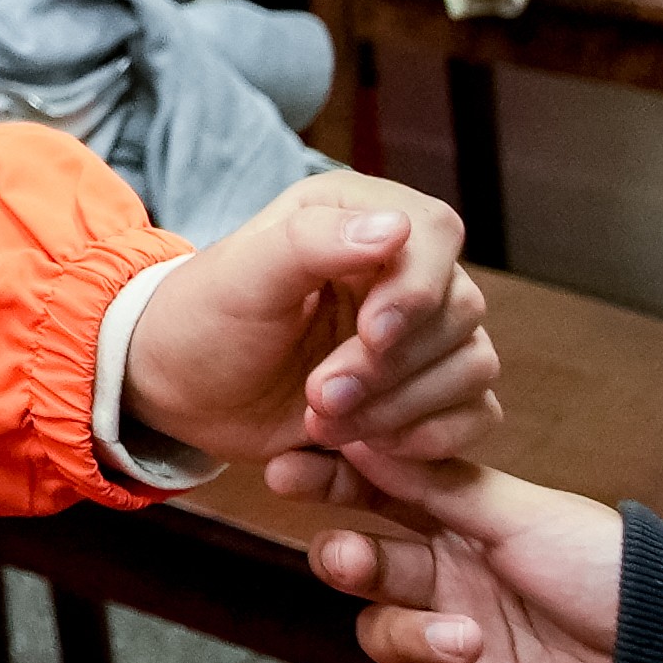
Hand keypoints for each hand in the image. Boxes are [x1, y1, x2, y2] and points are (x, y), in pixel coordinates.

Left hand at [119, 171, 495, 466]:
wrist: (185, 391)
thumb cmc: (206, 320)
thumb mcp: (241, 276)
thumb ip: (311, 243)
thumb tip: (396, 227)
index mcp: (357, 215)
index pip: (435, 233)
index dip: (416, 288)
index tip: (371, 334)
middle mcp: (401, 266)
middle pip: (458, 310)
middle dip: (389, 366)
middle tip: (318, 396)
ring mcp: (421, 331)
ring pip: (472, 364)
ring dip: (400, 406)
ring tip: (321, 420)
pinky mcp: (426, 387)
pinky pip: (477, 412)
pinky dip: (429, 438)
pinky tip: (367, 447)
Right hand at [300, 448, 623, 662]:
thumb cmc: (609, 573)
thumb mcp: (519, 513)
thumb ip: (433, 483)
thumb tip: (358, 433)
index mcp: (462, 527)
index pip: (375, 498)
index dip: (330, 484)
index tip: (290, 473)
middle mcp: (451, 584)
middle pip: (363, 567)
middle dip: (349, 561)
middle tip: (357, 562)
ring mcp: (456, 648)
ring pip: (379, 637)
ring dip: (410, 636)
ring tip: (465, 640)